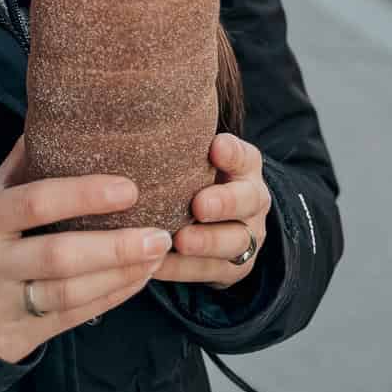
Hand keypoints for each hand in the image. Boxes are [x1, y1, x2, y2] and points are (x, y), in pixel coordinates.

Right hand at [0, 136, 174, 364]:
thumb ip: (24, 162)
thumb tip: (67, 112)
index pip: (35, 202)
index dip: (84, 195)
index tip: (130, 188)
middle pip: (58, 256)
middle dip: (115, 246)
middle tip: (160, 234)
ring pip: (69, 294)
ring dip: (120, 274)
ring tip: (156, 255)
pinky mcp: (14, 339)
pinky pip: (72, 318)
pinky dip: (111, 298)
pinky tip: (137, 279)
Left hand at [155, 133, 271, 289]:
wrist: (221, 219)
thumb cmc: (195, 175)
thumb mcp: (196, 154)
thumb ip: (183, 141)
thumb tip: (140, 120)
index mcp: (245, 166)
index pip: (244, 156)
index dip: (232, 153)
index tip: (215, 147)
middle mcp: (252, 200)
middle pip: (246, 201)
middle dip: (224, 203)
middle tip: (199, 205)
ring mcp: (246, 236)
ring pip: (233, 242)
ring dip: (205, 242)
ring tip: (180, 241)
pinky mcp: (232, 268)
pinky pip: (209, 271)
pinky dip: (183, 269)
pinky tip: (157, 265)